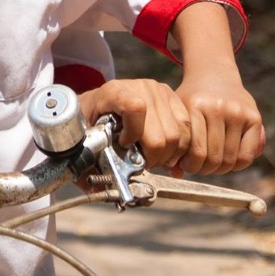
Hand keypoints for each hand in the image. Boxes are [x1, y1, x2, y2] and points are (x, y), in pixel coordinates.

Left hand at [78, 79, 192, 169]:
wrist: (100, 102)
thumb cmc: (91, 119)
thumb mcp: (86, 136)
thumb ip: (91, 160)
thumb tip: (99, 188)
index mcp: (114, 91)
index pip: (135, 108)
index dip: (134, 133)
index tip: (124, 145)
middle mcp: (141, 87)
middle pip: (162, 133)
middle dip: (154, 157)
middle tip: (143, 163)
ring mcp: (160, 91)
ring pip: (179, 134)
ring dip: (169, 155)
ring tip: (155, 159)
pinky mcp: (173, 98)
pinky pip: (188, 128)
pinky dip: (181, 147)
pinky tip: (168, 153)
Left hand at [174, 73, 264, 175]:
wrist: (214, 75)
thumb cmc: (191, 100)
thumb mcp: (178, 112)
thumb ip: (175, 142)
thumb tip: (175, 174)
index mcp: (196, 105)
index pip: (196, 151)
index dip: (189, 166)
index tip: (184, 165)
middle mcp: (219, 107)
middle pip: (214, 158)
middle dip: (203, 170)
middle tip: (197, 167)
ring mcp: (238, 112)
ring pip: (230, 160)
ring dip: (219, 170)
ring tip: (210, 164)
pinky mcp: (254, 118)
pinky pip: (247, 156)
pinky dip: (236, 166)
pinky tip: (227, 161)